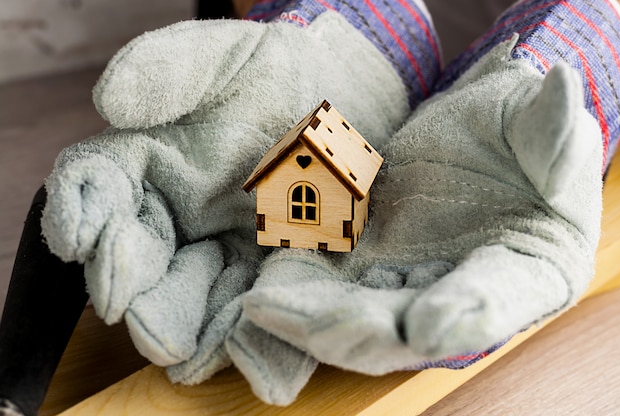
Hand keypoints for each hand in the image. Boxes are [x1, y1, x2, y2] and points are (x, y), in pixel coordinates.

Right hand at [41, 12, 409, 373]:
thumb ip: (171, 70)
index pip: (100, 188)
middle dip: (134, 290)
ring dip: (183, 324)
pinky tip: (243, 351)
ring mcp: (221, 251)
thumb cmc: (273, 73)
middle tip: (131, 314)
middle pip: (141, 258)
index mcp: (147, 164)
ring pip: (193, 294)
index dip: (81, 210)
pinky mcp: (265, 273)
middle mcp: (176, 218)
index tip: (78, 237)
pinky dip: (244, 332)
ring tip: (179, 351)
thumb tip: (110, 100)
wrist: (340, 102)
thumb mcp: (225, 57)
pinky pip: (249, 306)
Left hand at [239, 37, 602, 379]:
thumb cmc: (524, 132)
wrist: (477, 132)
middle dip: (363, 329)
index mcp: (527, 267)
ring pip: (359, 316)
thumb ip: (554, 129)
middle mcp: (460, 291)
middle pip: (410, 326)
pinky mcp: (365, 260)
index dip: (468, 312)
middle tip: (322, 326)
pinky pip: (328, 286)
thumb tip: (561, 91)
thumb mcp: (548, 125)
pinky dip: (296, 292)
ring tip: (266, 312)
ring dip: (316, 320)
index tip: (428, 325)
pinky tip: (261, 295)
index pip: (501, 298)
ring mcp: (407, 280)